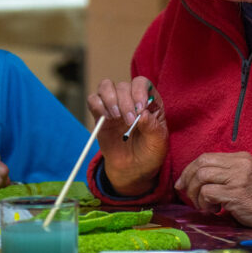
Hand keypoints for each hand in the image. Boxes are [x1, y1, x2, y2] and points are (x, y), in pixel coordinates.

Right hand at [86, 76, 167, 195]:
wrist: (133, 169)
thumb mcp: (158, 143)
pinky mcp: (100, 115)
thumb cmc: (149, 153)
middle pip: (123, 86)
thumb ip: (152, 127)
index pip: (142, 83)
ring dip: (110, 99)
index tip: (140, 108)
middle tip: (129, 121)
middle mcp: (131, 99)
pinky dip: (97, 105)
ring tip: (116, 117)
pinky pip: (93, 100)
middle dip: (125, 102)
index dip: (139, 91)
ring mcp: (114, 105)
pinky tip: (105, 118)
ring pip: (106, 86)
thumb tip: (142, 114)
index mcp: (149, 102)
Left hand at [174, 152, 251, 230]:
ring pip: (201, 177)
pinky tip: (213, 210)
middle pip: (201, 163)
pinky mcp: (236, 193)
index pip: (206, 157)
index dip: (189, 169)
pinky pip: (208, 193)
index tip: (182, 183)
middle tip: (186, 194)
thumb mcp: (242, 177)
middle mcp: (239, 164)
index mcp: (240, 157)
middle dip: (188, 179)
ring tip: (203, 205)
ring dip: (195, 193)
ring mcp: (238, 178)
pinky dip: (204, 202)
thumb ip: (222, 173)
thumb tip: (190, 179)